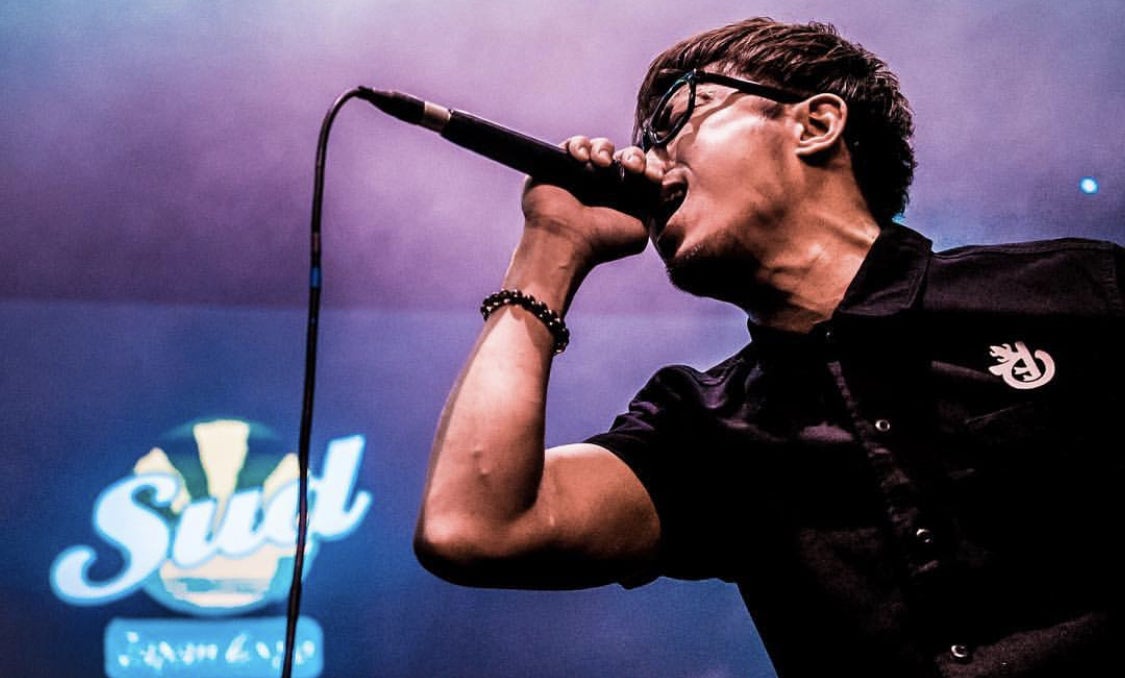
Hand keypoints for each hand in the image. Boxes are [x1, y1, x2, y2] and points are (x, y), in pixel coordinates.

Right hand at [520, 136, 663, 269]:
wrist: (566, 240)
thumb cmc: (601, 240)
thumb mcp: (638, 229)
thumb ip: (650, 207)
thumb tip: (659, 186)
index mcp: (622, 198)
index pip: (641, 173)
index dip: (648, 169)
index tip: (651, 176)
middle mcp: (602, 185)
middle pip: (624, 155)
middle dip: (633, 156)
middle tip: (631, 167)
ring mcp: (580, 174)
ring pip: (600, 146)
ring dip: (605, 149)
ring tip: (602, 164)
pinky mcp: (558, 165)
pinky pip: (573, 144)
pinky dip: (579, 146)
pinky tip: (582, 160)